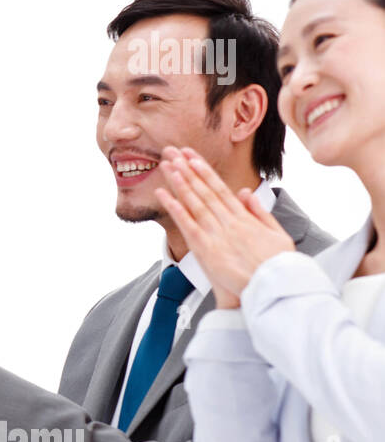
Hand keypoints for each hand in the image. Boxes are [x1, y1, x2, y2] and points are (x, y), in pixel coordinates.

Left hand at [154, 146, 293, 308]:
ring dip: (179, 182)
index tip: (192, 157)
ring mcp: (217, 235)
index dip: (204, 172)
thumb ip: (260, 212)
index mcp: (245, 219)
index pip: (220, 189)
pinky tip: (163, 194)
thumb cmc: (276, 266)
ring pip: (195, 203)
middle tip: (173, 151)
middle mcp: (229, 222)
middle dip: (188, 169)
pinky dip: (175, 208)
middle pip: (204, 191)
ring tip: (167, 164)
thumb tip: (245, 192)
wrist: (274, 289)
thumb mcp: (277, 234)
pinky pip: (188, 224)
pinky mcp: (207, 249)